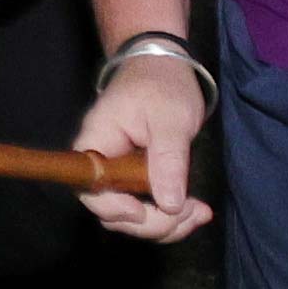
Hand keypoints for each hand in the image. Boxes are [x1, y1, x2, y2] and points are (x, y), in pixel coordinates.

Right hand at [70, 60, 213, 243]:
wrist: (164, 65)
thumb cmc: (162, 84)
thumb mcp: (171, 119)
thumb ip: (168, 159)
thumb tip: (169, 205)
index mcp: (97, 143)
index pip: (88, 187)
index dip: (112, 207)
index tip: (143, 210)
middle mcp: (102, 164)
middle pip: (112, 210)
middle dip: (151, 222)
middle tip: (189, 214)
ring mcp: (119, 174)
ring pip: (132, 215)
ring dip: (165, 223)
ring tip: (199, 213)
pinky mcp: (137, 179)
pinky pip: (147, 207)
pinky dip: (171, 215)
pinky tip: (195, 210)